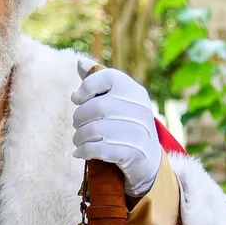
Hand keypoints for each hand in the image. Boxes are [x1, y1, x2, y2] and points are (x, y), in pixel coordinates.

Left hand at [71, 63, 161, 199]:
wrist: (149, 161)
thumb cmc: (126, 127)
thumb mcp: (117, 102)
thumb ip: (98, 83)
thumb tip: (80, 62)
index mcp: (135, 91)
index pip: (107, 77)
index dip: (86, 87)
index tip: (77, 99)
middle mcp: (139, 108)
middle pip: (97, 107)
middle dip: (79, 117)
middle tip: (76, 125)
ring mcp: (137, 131)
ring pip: (95, 129)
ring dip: (79, 136)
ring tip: (78, 140)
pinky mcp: (132, 153)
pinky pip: (98, 149)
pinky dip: (84, 151)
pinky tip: (80, 152)